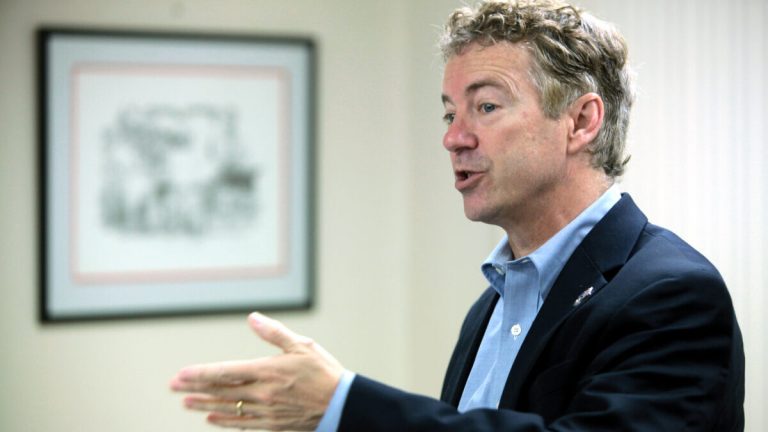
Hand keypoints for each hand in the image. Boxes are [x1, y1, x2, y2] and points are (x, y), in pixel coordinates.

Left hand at [170, 312, 343, 430]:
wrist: (342, 404)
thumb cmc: (324, 372)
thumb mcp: (302, 346)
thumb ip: (274, 333)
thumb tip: (253, 318)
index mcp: (267, 371)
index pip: (225, 373)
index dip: (200, 374)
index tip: (181, 374)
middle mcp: (262, 393)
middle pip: (220, 391)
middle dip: (195, 389)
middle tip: (173, 387)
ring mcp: (266, 411)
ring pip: (228, 408)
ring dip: (204, 405)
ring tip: (186, 403)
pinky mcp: (272, 424)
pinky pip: (242, 424)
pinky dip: (224, 421)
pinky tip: (211, 418)